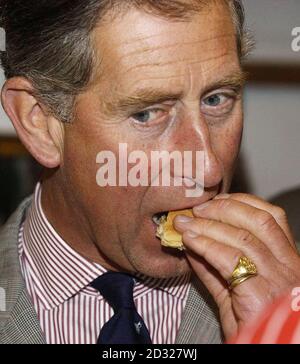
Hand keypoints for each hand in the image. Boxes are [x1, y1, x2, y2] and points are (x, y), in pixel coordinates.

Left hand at [174, 194, 299, 339]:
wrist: (266, 351)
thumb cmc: (255, 328)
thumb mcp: (235, 293)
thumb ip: (215, 268)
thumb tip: (193, 243)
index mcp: (288, 262)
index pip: (271, 217)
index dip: (241, 203)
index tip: (216, 200)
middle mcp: (289, 267)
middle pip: (259, 220)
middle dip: (223, 209)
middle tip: (196, 210)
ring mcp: (278, 280)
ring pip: (243, 237)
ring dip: (208, 225)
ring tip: (185, 224)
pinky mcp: (260, 296)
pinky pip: (229, 260)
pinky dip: (206, 245)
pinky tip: (189, 241)